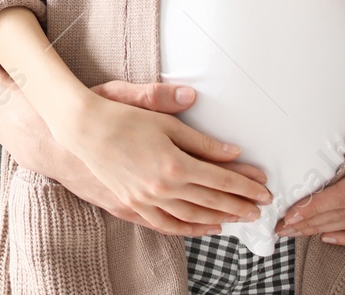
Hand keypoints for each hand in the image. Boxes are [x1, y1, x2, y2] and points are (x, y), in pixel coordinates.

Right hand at [57, 89, 273, 234]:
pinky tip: (203, 228)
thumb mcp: (162, 119)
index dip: (245, 185)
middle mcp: (163, 186)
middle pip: (211, 201)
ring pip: (192, 216)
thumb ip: (199, 137)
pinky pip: (165, 224)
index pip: (220, 179)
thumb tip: (231, 149)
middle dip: (239, 205)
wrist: (81, 128)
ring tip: (238, 219)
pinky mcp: (132, 204)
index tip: (263, 189)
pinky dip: (188, 229)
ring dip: (219, 218)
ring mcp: (146, 199)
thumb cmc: (120, 116)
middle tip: (259, 208)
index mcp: (174, 162)